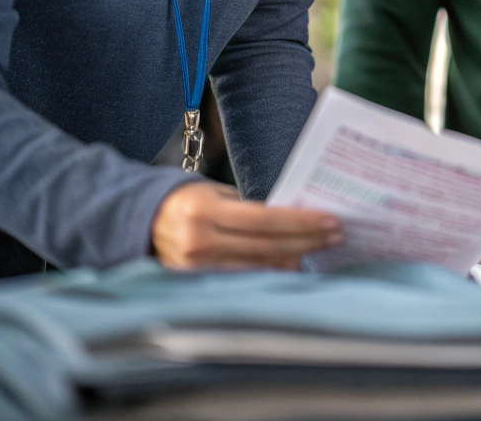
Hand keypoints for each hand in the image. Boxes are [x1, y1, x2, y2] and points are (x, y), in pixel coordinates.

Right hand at [151, 181, 344, 269]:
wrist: (144, 221)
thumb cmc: (189, 201)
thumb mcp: (217, 195)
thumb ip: (251, 210)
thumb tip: (293, 222)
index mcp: (205, 213)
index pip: (265, 221)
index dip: (301, 222)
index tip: (330, 221)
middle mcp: (198, 243)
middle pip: (266, 247)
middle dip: (307, 241)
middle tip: (336, 234)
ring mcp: (196, 268)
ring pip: (258, 267)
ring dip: (295, 258)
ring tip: (322, 247)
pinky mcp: (196, 284)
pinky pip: (243, 279)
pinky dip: (270, 272)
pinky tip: (292, 264)